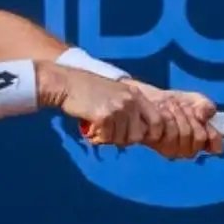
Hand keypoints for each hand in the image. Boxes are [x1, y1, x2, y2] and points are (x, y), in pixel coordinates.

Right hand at [41, 64, 160, 147]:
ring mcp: (118, 108)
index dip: (151, 134)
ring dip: (110, 138)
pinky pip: (107, 137)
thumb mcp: (116, 93)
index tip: (137, 137)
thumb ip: (129, 108)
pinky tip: (91, 128)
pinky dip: (99, 137)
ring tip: (99, 128)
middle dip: (125, 139)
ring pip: (123, 139)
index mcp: (135, 94)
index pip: (157, 121)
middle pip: (138, 135)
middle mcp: (130, 101)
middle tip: (111, 133)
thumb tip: (138, 134)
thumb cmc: (87, 91)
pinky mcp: (105, 116)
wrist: (66, 84)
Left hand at [126, 83, 223, 158]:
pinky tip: (161, 111)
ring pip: (184, 133)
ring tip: (172, 107)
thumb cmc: (174, 102)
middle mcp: (185, 149)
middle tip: (184, 108)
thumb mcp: (195, 100)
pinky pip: (168, 131)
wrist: (148, 99)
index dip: (212, 133)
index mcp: (198, 142)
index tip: (203, 119)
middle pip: (199, 138)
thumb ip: (206, 106)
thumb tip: (203, 117)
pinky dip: (167, 116)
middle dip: (193, 118)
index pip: (214, 146)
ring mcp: (169, 147)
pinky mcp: (153, 142)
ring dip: (180, 115)